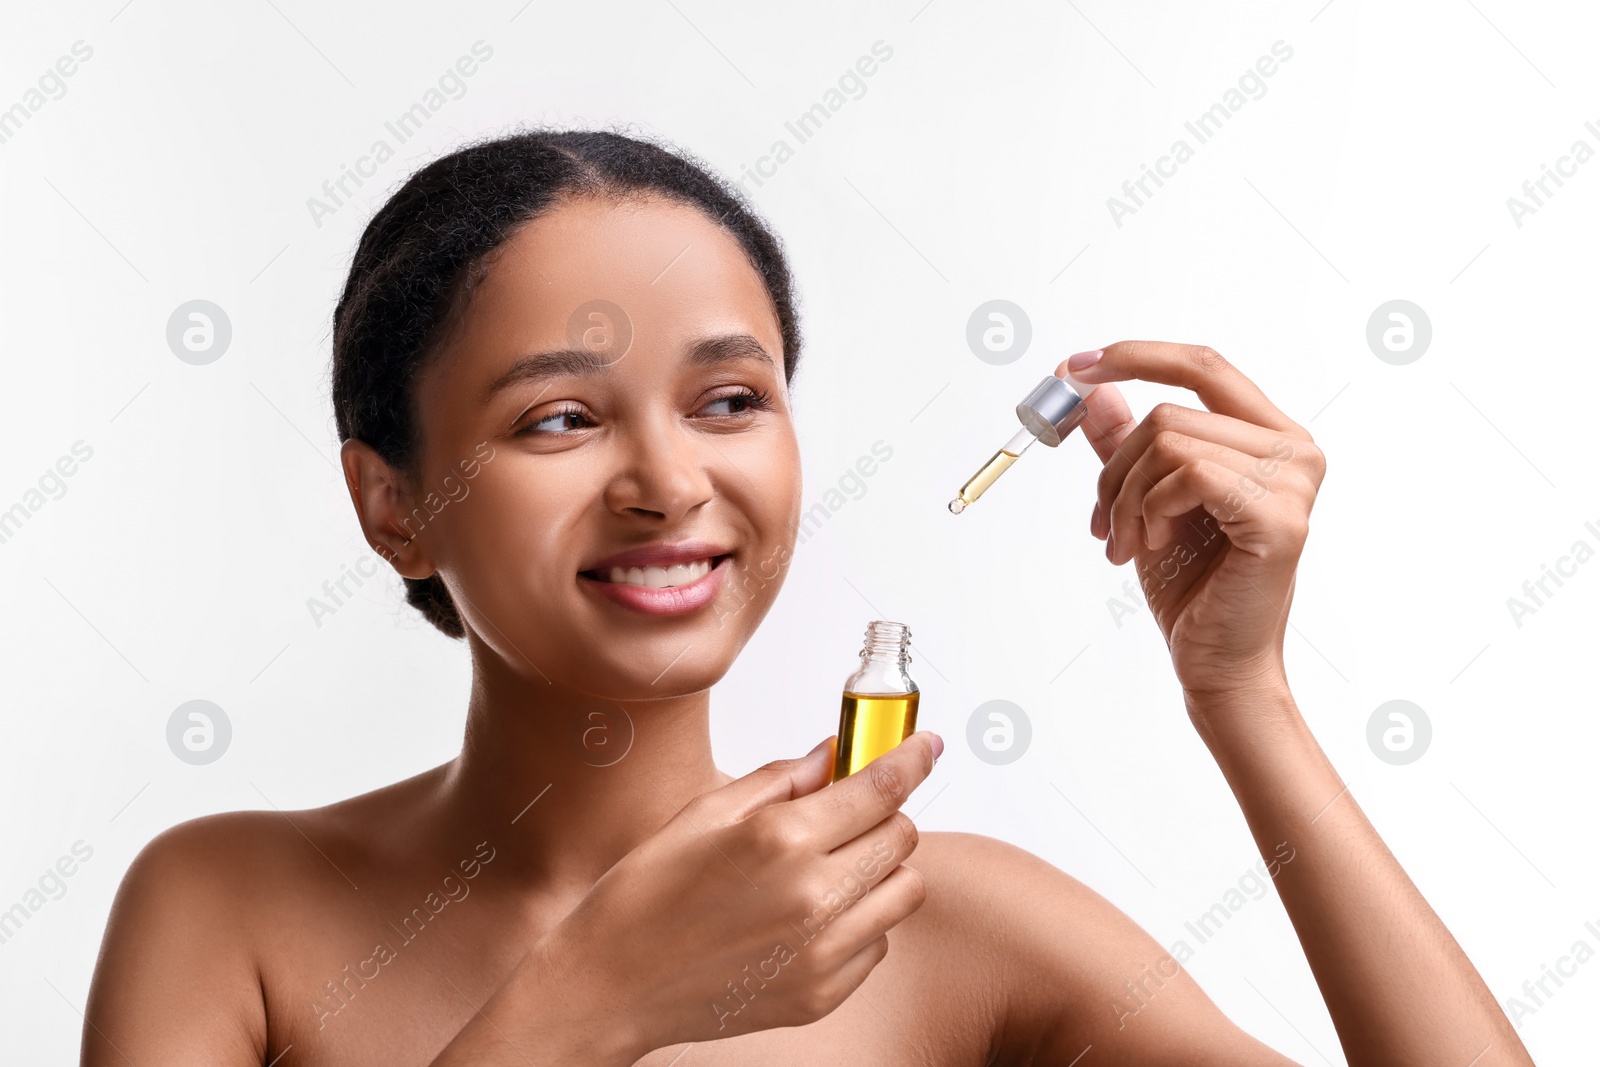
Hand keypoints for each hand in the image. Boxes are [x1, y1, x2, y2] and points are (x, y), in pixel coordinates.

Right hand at [533, 731, 937, 1053]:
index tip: (925, 745)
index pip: (880, 786)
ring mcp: (823, 952)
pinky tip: (809, 917)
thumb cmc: (646, 895)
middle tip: (845, 814)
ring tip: (827, 870)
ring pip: (904, 892)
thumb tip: (832, 754)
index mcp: (782, 839)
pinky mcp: (823, 994)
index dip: (911, 757)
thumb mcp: (706, 811)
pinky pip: (878, 944)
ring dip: (879, 871)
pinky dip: (860, 923)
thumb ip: (781, 779)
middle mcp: (814, 896)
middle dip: (883, 814)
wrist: (611, 984)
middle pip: (903, 836)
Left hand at [1062, 341, 1325, 702]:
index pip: (1204, 366)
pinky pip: (1186, 476)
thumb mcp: (1145, 498)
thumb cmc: (1191, 584)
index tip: (1075, 366)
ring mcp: (1294, 481)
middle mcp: (1295, 450)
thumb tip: (1091, 387)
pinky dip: (1151, 511)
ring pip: (1169, 442)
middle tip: (1101, 523)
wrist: (1215, 659)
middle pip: (1169, 411)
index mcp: (1271, 437)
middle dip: (1116, 469)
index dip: (1137, 356)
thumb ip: (1124, 440)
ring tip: (1129, 543)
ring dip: (1126, 500)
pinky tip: (1155, 546)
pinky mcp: (1279, 516)